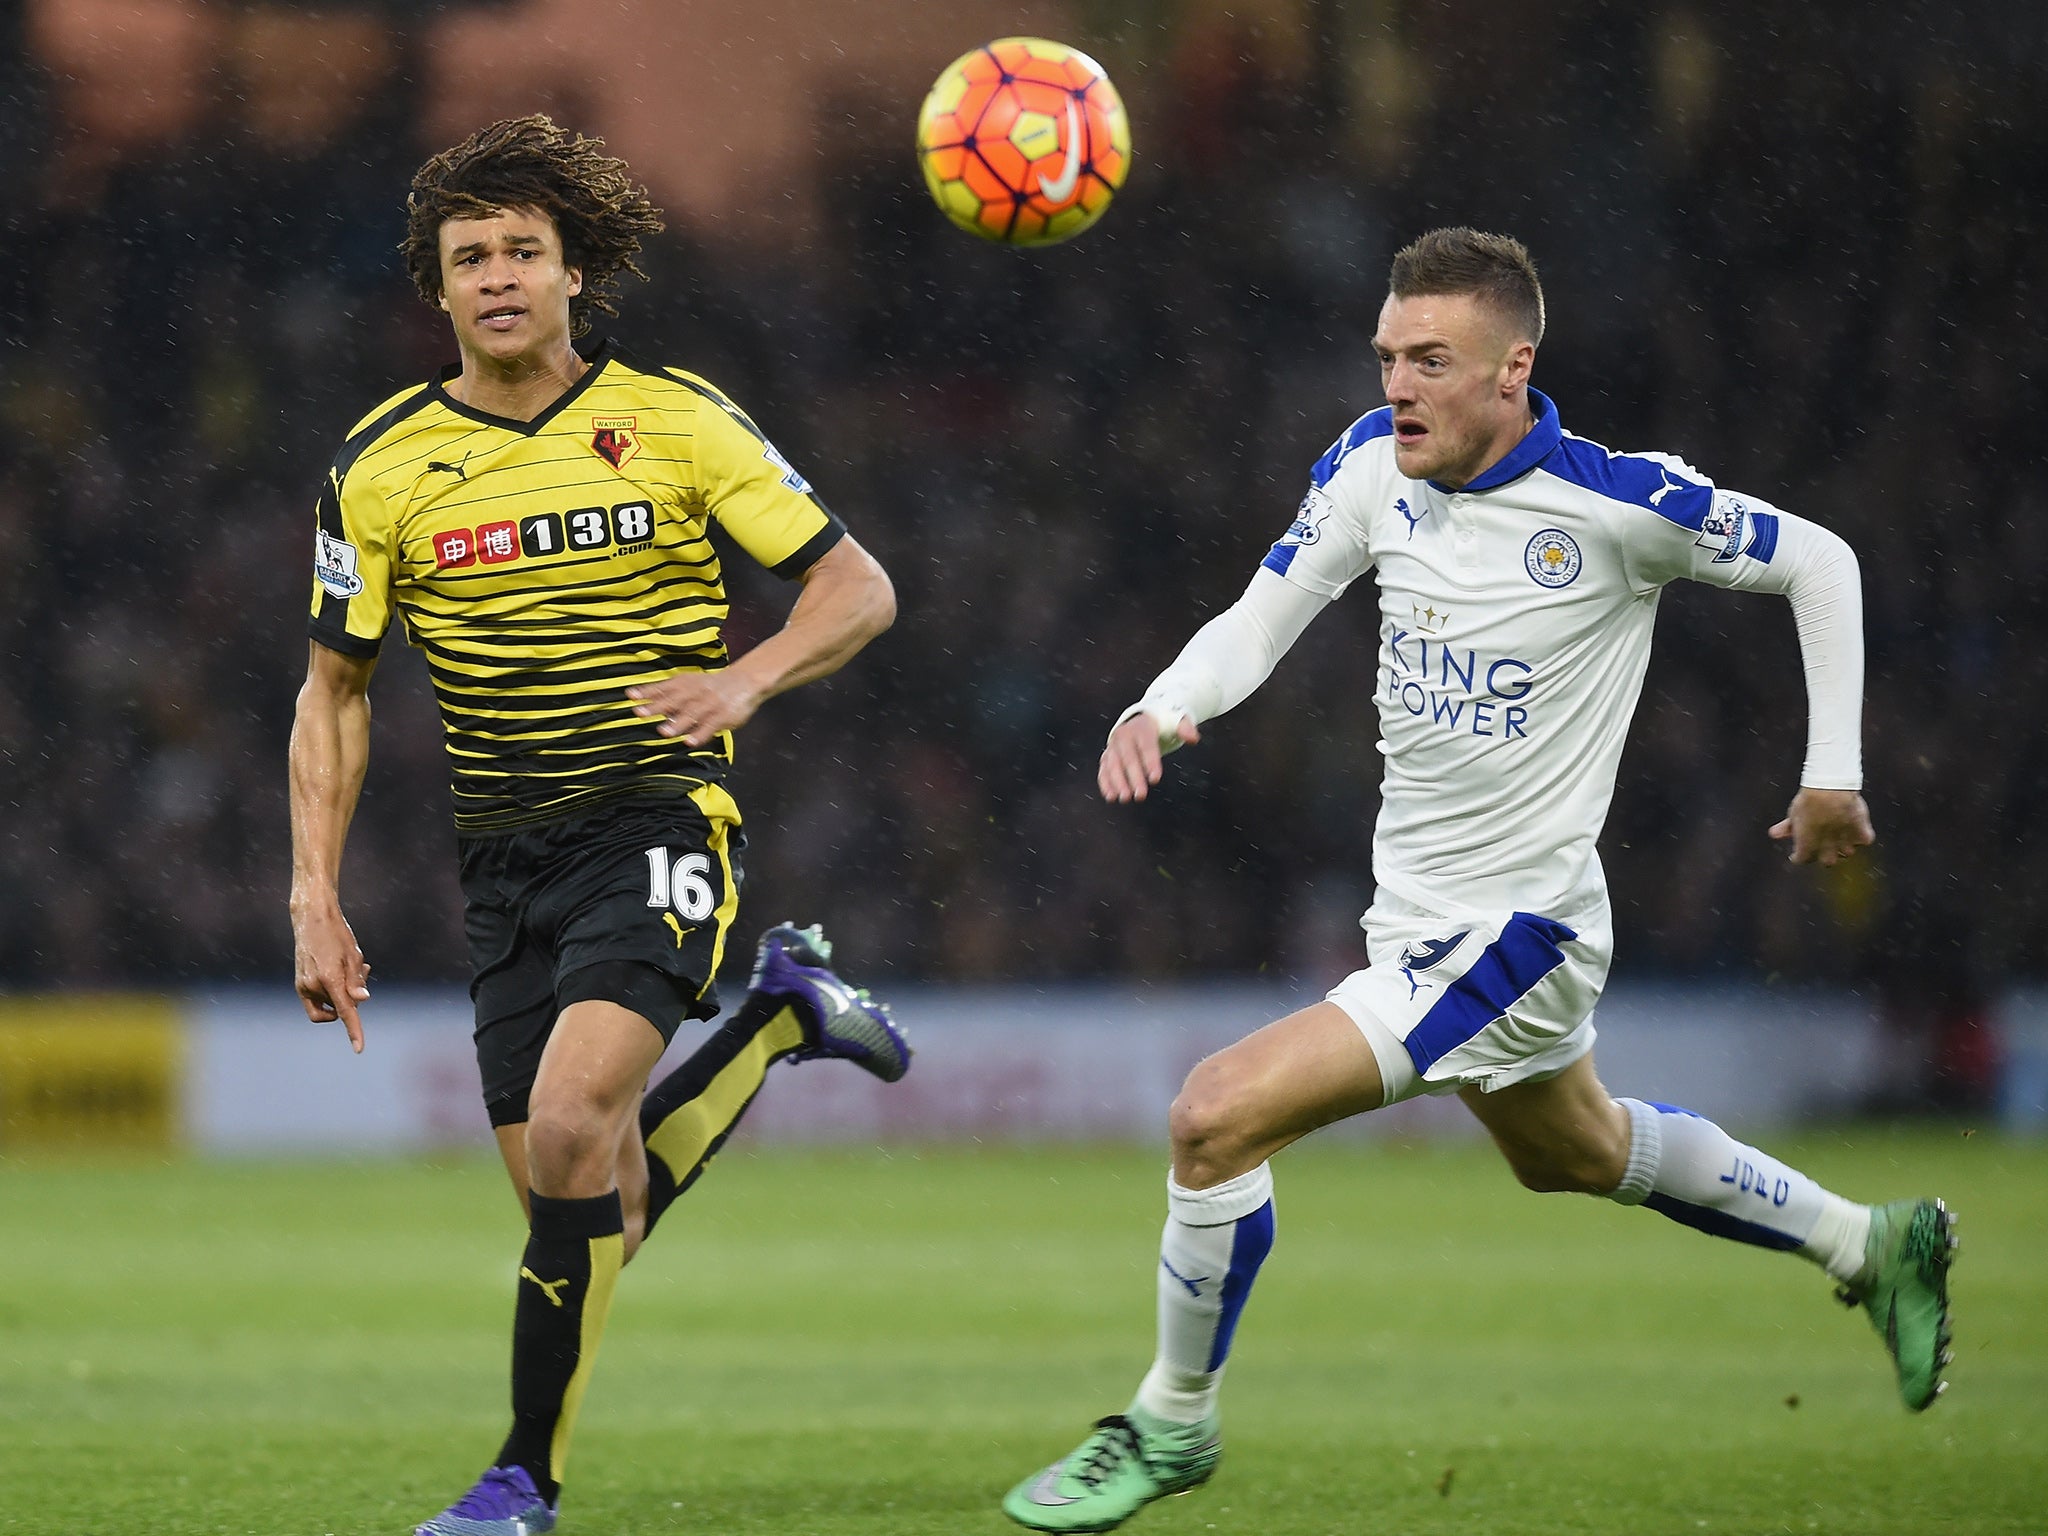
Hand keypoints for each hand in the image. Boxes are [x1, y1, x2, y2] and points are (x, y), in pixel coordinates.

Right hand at [292, 898, 370, 1052]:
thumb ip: (356, 981)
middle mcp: (312, 985)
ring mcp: (303, 985)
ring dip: (344, 992)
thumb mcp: (354, 955)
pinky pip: (319, 1000)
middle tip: (364, 971)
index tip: (359, 1049)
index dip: (354, 1030)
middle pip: (341, 1006)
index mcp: (329, 978)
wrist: (311, 918)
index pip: (344, 1012)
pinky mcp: (299, 983)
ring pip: (331, 1002)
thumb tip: (361, 1001)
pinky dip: (332, 992)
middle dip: (355, 995)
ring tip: (355, 967)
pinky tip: (341, 973)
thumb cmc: (337, 934)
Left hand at [627, 669, 764, 745]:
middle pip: (674, 700)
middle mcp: (696, 693)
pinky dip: (699, 734)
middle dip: (657, 707)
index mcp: (686, 684)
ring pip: (692, 714)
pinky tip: (689, 742)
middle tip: (640, 713)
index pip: (663, 687)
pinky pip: (710, 726)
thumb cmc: (711, 686)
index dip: (647, 692)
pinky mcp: (723, 716)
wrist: (745, 681)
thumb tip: (638, 700)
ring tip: (663, 732)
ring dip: (677, 723)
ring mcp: (709, 705)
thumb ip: (665, 692)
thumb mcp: (689, 683)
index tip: (631, 696)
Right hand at [1098, 712, 1199, 802]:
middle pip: (1128, 757)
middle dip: (1134, 777)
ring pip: (1112, 764)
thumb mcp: (1176, 722)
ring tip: (1124, 799)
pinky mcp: (1107, 756)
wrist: (1140, 720)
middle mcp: (1123, 735)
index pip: (1146, 745)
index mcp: (1141, 727)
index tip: (1156, 779)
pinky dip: (1105, 783)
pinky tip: (1111, 796)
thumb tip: (1193, 739)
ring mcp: (1113, 746)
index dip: (1151, 762)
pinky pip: (1104, 770)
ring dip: (1117, 782)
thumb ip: (1186, 728)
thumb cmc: (1162, 725)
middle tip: (1141, 795)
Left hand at [1769, 787, 1874, 866]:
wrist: (1831, 789)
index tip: (1797, 854)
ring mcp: (1846, 842)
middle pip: (1828, 862)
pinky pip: (1864, 840)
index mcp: (1808, 846)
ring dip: (1843, 847)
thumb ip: (1786, 828)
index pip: (1803, 860)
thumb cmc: (1810, 800)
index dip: (1799, 856)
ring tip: (1840, 837)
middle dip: (1824, 856)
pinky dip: (1861, 837)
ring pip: (1847, 853)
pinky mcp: (1862, 832)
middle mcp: (1828, 848)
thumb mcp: (1794, 814)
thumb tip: (1774, 834)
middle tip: (1822, 847)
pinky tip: (1856, 831)